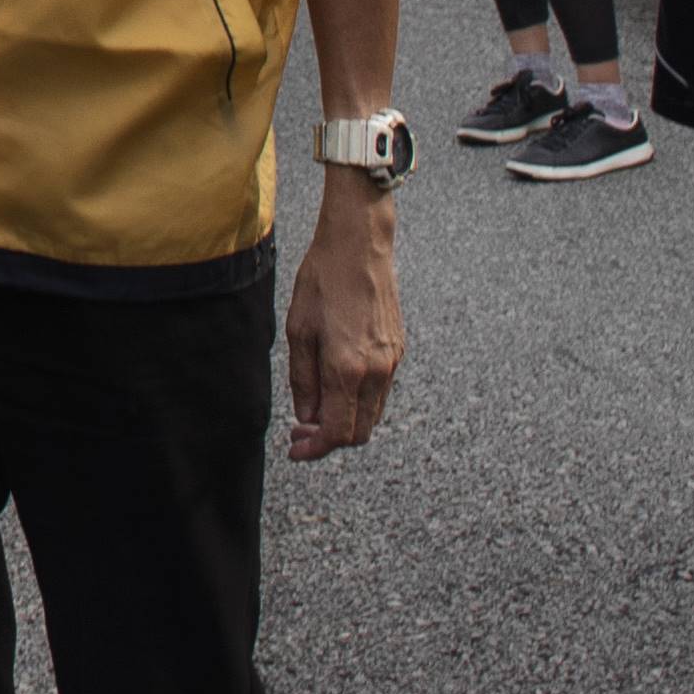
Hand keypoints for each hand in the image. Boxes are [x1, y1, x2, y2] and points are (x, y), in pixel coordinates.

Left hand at [284, 174, 403, 457]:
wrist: (360, 244)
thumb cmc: (322, 280)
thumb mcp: (299, 330)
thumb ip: (304, 380)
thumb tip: (306, 418)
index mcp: (348, 368)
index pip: (337, 432)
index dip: (315, 448)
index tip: (295, 450)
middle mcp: (377, 371)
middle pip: (359, 432)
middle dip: (328, 440)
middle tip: (300, 431)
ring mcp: (392, 360)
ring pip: (372, 415)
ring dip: (345, 422)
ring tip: (314, 410)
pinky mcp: (398, 349)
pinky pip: (380, 392)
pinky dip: (359, 402)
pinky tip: (335, 387)